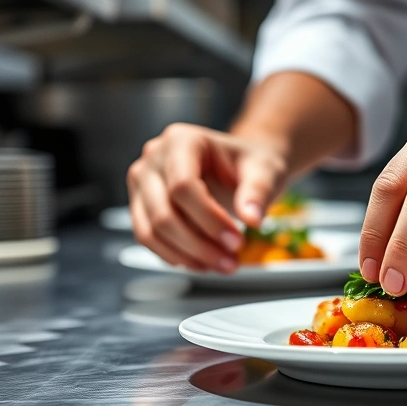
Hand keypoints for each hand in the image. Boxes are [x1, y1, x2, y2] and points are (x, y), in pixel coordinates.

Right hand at [127, 123, 288, 271]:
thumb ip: (258, 191)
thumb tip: (252, 219)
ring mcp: (142, 182)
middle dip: (199, 245)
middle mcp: (154, 158)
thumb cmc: (249, 164)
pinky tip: (202, 263)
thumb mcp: (265, 170)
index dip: (209, 220)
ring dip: (186, 256)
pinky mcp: (141, 205)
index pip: (183, 186)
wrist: (239, 167)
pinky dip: (174, 256)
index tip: (237, 241)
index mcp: (182, 140)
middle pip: (164, 212)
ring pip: (151, 231)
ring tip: (221, 265)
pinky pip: (147, 238)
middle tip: (232, 261)